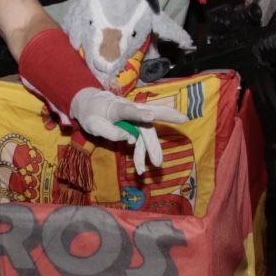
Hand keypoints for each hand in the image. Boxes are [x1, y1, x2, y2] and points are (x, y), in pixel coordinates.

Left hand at [69, 89, 188, 174]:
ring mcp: (135, 118)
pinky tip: (141, 168)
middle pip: (151, 113)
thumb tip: (129, 138)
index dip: (139, 114)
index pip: (128, 111)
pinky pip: (142, 141)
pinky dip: (143, 154)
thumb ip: (109, 131)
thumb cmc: (91, 114)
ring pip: (148, 132)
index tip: (150, 117)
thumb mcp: (92, 124)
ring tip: (157, 165)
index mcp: (116, 108)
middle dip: (168, 116)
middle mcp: (130, 111)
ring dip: (153, 148)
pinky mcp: (135, 127)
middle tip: (184, 119)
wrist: (91, 107)